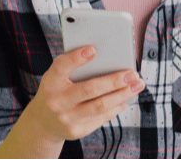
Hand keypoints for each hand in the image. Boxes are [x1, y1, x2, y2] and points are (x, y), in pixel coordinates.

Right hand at [26, 46, 144, 142]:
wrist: (42, 123)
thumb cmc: (56, 90)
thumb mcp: (57, 77)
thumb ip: (74, 67)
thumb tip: (108, 57)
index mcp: (50, 82)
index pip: (61, 67)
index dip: (76, 58)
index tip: (93, 49)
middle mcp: (56, 101)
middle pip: (89, 89)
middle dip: (114, 81)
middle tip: (133, 73)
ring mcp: (66, 118)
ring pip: (100, 105)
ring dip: (122, 95)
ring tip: (137, 85)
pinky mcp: (77, 131)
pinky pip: (102, 117)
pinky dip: (117, 106)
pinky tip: (127, 98)